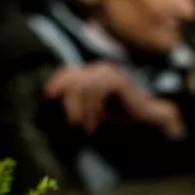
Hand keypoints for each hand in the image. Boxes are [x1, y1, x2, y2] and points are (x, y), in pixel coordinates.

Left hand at [43, 63, 185, 137]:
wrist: (146, 116)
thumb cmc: (120, 113)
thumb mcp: (93, 107)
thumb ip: (78, 100)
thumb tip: (55, 99)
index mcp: (94, 72)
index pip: (68, 71)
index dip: (56, 82)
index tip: (48, 96)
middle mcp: (100, 68)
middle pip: (73, 79)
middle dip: (69, 102)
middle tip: (72, 123)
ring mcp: (109, 73)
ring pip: (83, 87)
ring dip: (82, 110)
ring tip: (86, 126)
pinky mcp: (117, 80)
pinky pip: (95, 92)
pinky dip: (93, 109)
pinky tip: (96, 121)